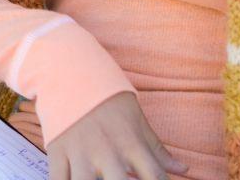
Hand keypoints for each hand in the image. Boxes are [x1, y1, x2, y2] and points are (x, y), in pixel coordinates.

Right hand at [46, 93, 187, 178]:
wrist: (70, 70)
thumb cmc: (108, 97)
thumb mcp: (136, 119)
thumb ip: (157, 149)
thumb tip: (184, 169)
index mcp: (131, 143)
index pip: (155, 177)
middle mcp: (106, 151)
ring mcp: (79, 152)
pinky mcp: (56, 150)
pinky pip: (57, 178)